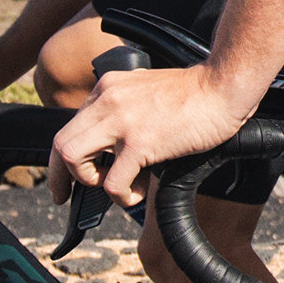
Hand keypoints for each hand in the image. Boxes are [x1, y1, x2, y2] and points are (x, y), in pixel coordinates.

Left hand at [48, 63, 254, 207]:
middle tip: (65, 196)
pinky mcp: (140, 142)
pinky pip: (112, 181)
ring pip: (73, 159)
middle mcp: (107, 100)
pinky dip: (119, 195)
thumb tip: (115, 145)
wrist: (224, 86)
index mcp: (108, 87)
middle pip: (61, 143)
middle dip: (60, 176)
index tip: (70, 174)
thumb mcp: (146, 92)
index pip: (71, 125)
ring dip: (88, 181)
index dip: (67, 156)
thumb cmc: (196, 93)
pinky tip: (135, 193)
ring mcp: (121, 121)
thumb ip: (125, 109)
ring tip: (113, 185)